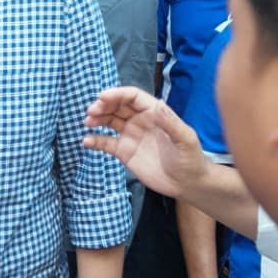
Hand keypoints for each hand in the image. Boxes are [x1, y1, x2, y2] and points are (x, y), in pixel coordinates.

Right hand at [83, 86, 208, 198]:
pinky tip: (86, 141)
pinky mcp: (124, 152)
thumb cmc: (191, 159)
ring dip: (97, 119)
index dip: (117, 94)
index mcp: (154, 112)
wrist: (187, 183)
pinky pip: (106, 143)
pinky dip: (95, 140)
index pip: (132, 97)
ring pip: (109, 121)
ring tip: (87, 122)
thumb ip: (171, 123)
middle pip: (117, 106)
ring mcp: (131, 136)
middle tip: (91, 111)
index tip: (102, 97)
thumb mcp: (185, 139)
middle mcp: (140, 121)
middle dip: (103, 105)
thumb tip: (158, 105)